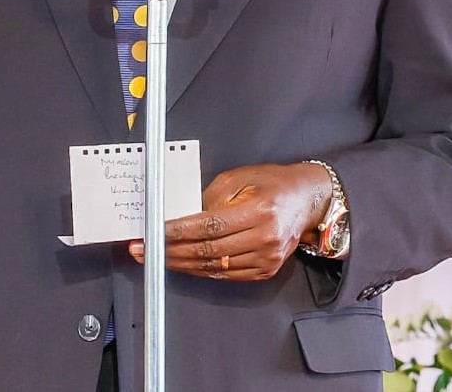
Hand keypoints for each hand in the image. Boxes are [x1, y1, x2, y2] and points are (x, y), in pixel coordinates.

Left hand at [128, 162, 330, 280]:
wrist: (307, 200)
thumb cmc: (272, 183)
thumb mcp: (240, 177)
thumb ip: (211, 197)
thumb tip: (182, 215)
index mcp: (260, 211)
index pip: (209, 225)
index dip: (178, 231)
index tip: (154, 231)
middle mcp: (266, 238)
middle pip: (209, 250)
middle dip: (171, 251)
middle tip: (145, 249)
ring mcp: (267, 259)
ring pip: (214, 267)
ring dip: (181, 264)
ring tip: (156, 258)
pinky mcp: (266, 270)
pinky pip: (226, 275)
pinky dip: (201, 270)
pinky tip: (182, 264)